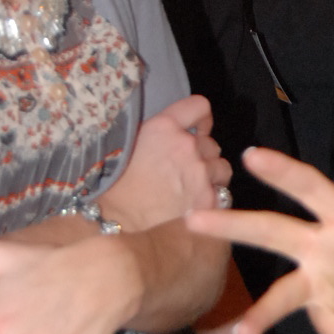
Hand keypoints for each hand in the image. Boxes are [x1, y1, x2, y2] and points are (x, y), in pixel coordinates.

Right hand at [100, 95, 230, 230]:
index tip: (198, 129)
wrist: (114, 227)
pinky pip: (222, 195)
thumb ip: (154, 136)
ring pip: (221, 168)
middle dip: (200, 156)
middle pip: (210, 144)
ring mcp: (201, 174)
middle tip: (181, 172)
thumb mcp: (127, 148)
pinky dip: (211, 200)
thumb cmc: (111, 191)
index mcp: (163, 128)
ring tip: (190, 191)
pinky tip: (193, 208)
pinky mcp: (210, 201)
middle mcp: (188, 147)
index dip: (201, 119)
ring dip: (210, 176)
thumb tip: (168, 138)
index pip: (199, 106)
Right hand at [186, 147, 333, 333]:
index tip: (250, 156)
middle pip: (275, 232)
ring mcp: (322, 280)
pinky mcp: (331, 311)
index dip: (283, 172)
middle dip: (236, 224)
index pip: (310, 188)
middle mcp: (324, 245)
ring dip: (262, 312)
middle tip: (194, 219)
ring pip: (284, 291)